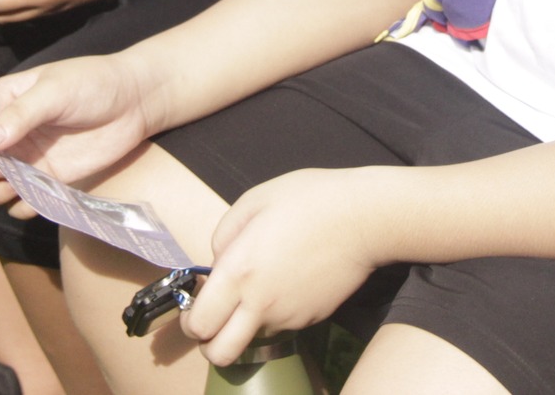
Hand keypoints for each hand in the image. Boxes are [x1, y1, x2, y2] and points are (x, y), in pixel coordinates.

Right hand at [0, 54, 156, 209]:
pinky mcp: (44, 181)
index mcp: (0, 101)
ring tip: (17, 186)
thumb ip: (21, 115)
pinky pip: (17, 205)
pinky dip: (20, 207)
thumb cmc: (93, 83)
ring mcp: (23, 159)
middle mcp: (5, 133)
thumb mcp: (56, 90)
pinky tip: (39, 196)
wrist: (133, 103)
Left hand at [182, 168, 391, 365]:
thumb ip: (224, 233)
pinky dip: (275, 313)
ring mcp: (288, 315)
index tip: (195, 308)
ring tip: (259, 288)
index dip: (190, 322)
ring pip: (252, 338)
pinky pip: (282, 324)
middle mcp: (260, 302)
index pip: (200, 323)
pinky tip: (287, 282)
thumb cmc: (310, 200)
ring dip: (245, 324)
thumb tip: (219, 259)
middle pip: (219, 354)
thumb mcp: (254, 200)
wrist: (363, 217)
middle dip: (208, 343)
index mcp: (239, 272)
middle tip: (213, 321)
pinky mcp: (311, 317)